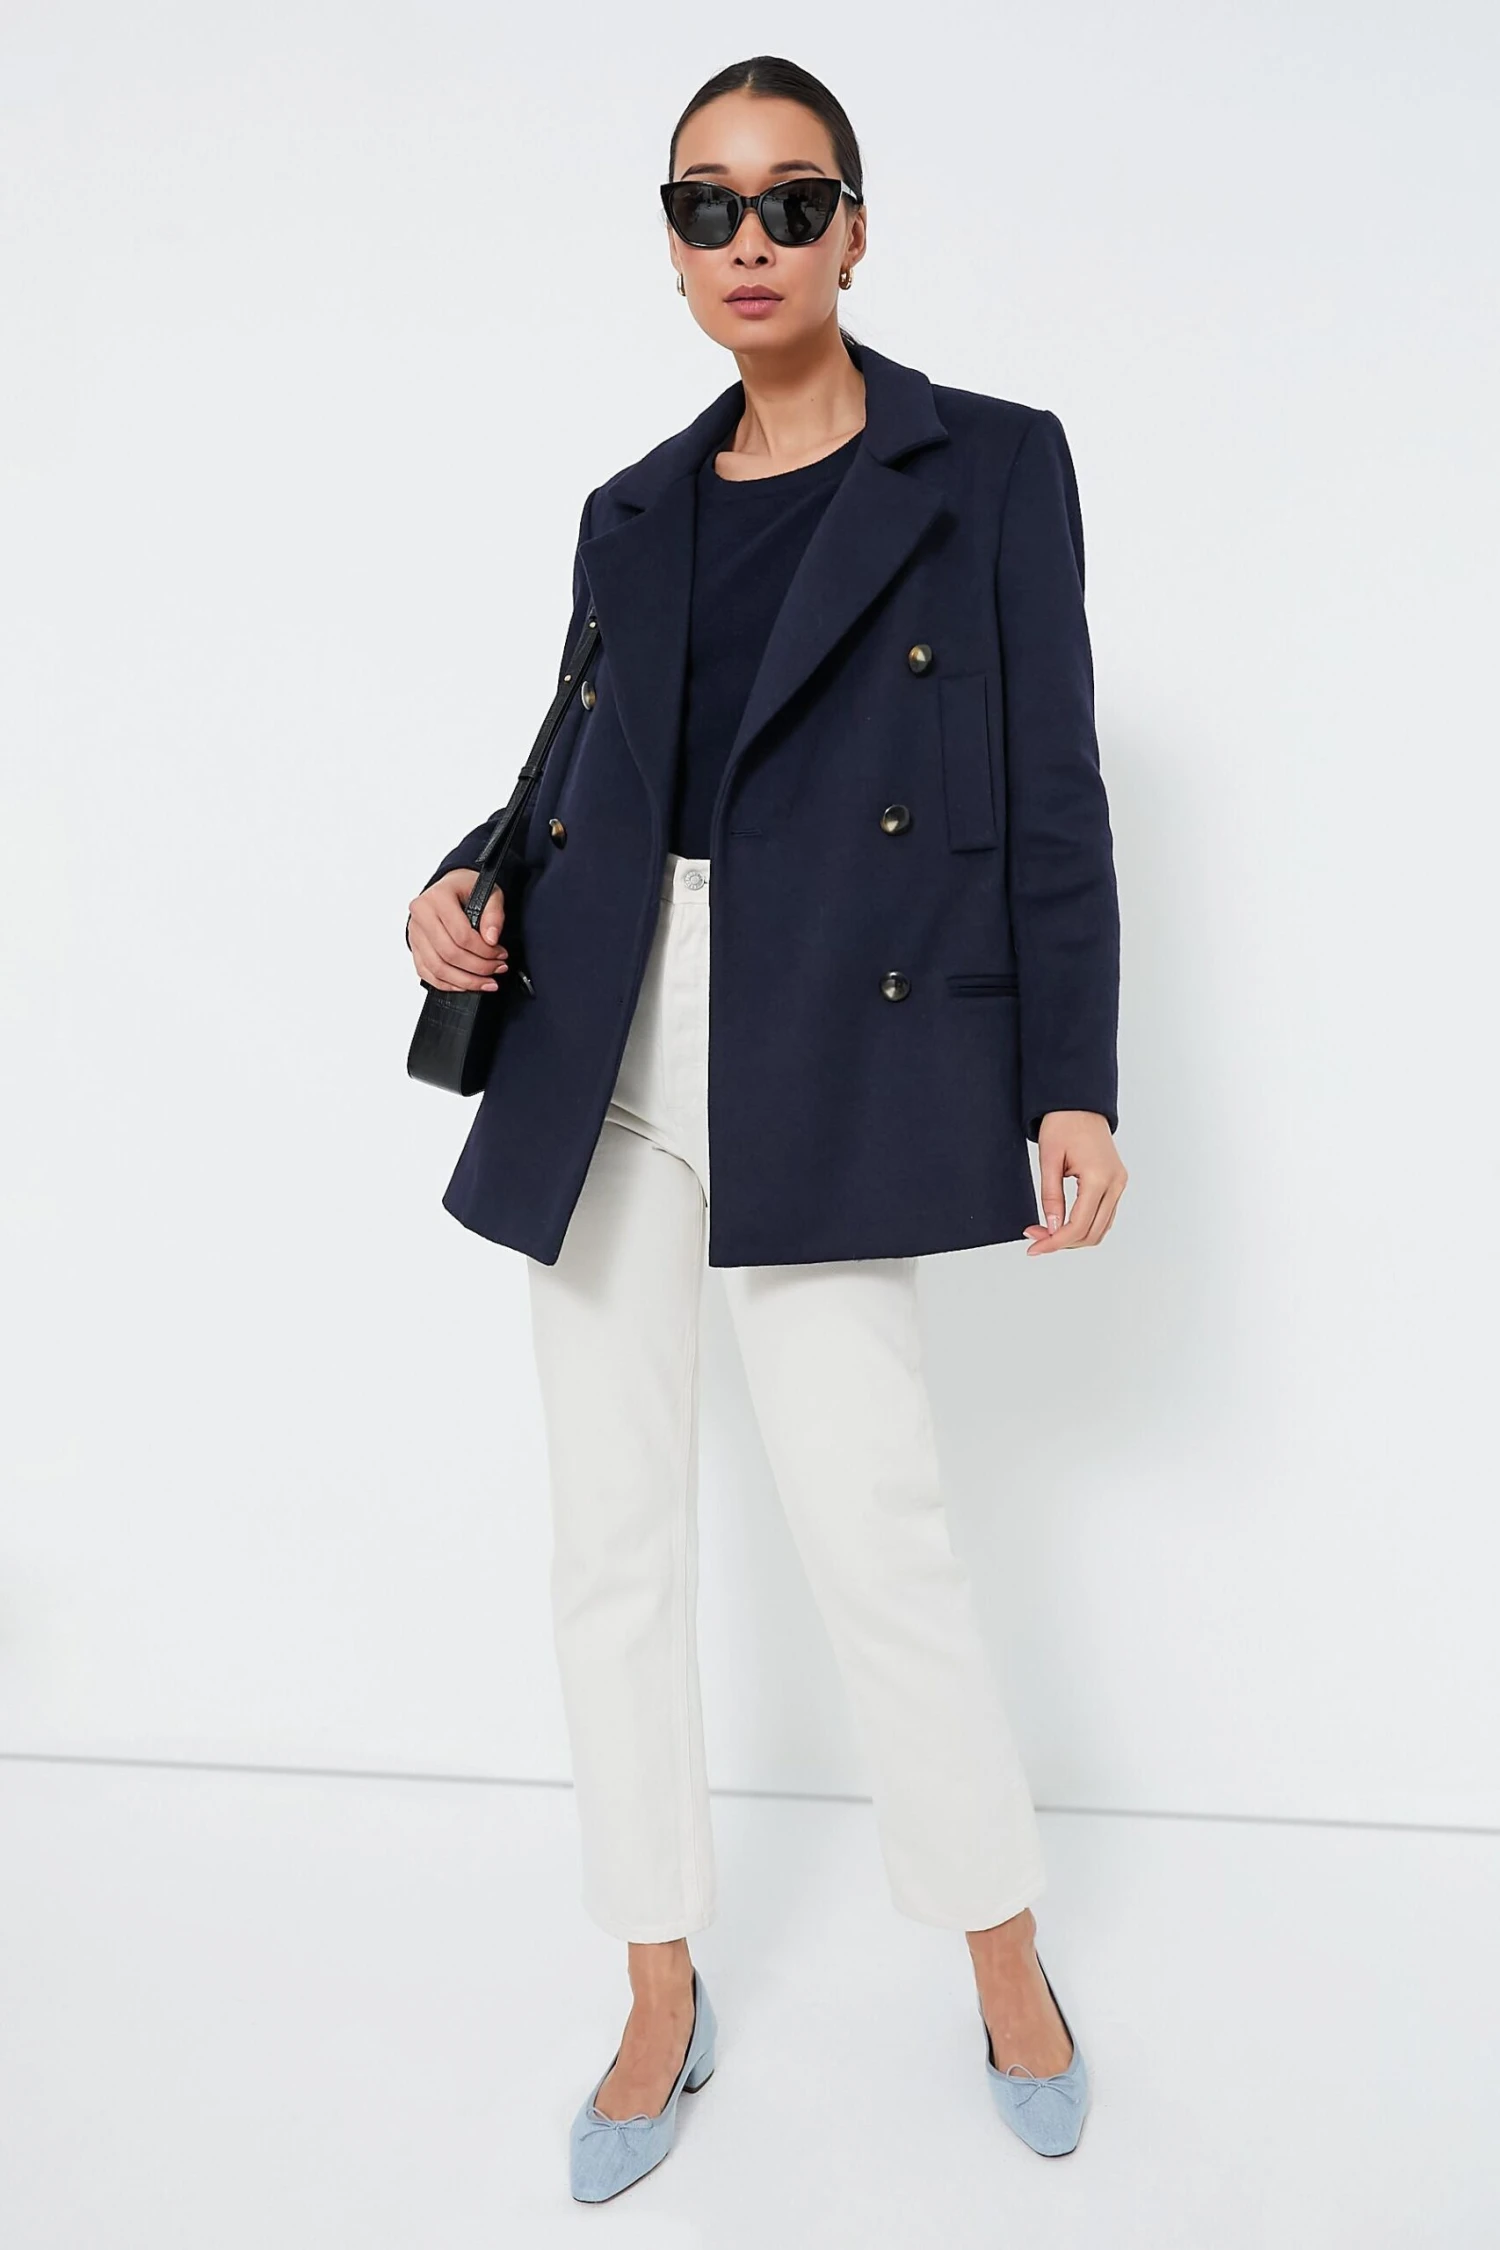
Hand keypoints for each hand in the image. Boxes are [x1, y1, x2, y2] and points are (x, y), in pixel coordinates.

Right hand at [407, 869, 508, 991]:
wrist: (450, 887)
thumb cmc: (467, 888)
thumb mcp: (489, 893)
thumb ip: (493, 915)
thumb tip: (491, 940)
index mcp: (437, 898)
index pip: (461, 935)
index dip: (484, 951)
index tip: (501, 955)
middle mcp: (421, 914)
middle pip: (449, 954)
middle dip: (478, 968)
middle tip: (497, 969)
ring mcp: (415, 932)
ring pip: (437, 968)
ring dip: (465, 981)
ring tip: (487, 982)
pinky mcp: (415, 946)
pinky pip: (427, 973)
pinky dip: (448, 984)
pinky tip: (466, 985)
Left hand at [1023, 1112, 1126, 1254]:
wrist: (1080, 1104)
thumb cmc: (1063, 1124)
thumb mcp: (1049, 1160)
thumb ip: (1051, 1196)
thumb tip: (1052, 1228)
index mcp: (1099, 1177)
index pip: (1078, 1225)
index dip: (1054, 1242)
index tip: (1034, 1247)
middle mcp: (1115, 1183)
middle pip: (1092, 1233)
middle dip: (1062, 1242)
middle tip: (1034, 1237)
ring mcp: (1119, 1184)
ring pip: (1100, 1229)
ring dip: (1073, 1237)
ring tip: (1045, 1231)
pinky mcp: (1117, 1183)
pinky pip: (1104, 1216)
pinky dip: (1084, 1226)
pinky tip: (1062, 1223)